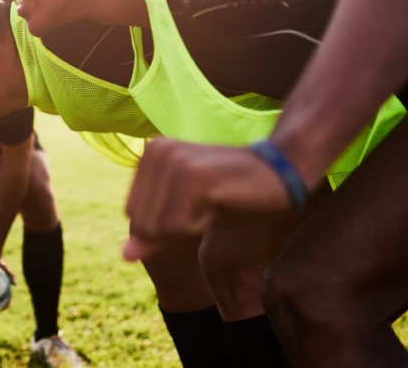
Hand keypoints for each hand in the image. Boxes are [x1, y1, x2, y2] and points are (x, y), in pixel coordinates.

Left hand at [123, 138, 289, 261]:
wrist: (282, 173)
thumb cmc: (233, 195)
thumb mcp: (185, 215)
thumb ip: (153, 232)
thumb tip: (124, 256)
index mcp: (150, 153)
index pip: (133, 215)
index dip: (166, 226)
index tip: (196, 204)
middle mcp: (157, 151)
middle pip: (143, 223)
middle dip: (175, 230)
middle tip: (206, 205)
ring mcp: (175, 162)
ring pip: (159, 229)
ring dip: (189, 229)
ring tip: (213, 203)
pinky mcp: (195, 177)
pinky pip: (178, 228)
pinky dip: (200, 229)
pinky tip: (220, 205)